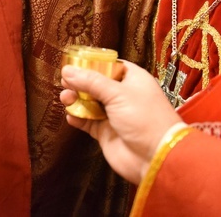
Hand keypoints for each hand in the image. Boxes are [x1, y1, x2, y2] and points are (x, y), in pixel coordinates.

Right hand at [60, 61, 180, 183]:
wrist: (155, 158)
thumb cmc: (145, 119)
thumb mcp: (118, 93)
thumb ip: (90, 81)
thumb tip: (67, 70)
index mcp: (132, 79)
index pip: (109, 65)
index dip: (92, 63)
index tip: (74, 63)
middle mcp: (123, 95)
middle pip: (95, 83)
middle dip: (79, 82)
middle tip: (65, 81)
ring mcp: (113, 114)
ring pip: (88, 102)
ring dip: (75, 99)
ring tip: (66, 98)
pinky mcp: (105, 132)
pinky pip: (86, 121)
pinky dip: (77, 118)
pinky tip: (71, 116)